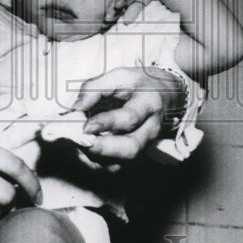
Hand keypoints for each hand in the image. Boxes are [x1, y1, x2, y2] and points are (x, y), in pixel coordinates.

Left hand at [72, 66, 187, 166]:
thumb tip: (76, 108)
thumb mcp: (119, 76)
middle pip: (131, 148)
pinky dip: (98, 162)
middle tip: (81, 141)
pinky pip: (118, 166)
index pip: (129, 118)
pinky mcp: (137, 153)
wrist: (166, 95)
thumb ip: (95, 88)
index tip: (85, 126)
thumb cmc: (138, 84)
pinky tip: (84, 150)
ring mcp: (145, 144)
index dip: (106, 123)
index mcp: (148, 103)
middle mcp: (150, 128)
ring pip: (124, 162)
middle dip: (103, 149)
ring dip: (98, 157)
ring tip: (79, 144)